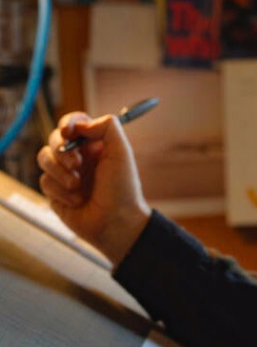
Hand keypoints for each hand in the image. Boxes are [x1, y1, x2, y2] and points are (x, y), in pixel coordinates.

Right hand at [37, 111, 151, 265]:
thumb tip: (83, 123)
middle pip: (55, 138)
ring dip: (60, 171)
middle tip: (77, 164)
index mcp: (95, 145)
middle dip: (62, 150)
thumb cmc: (122, 188)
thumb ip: (107, 128)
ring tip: (78, 185)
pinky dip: (60, 190)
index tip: (69, 131)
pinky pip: (44, 181)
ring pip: (44, 158)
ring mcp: (65, 173)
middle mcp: (79, 156)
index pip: (75, 124)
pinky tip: (77, 200)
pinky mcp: (55, 192)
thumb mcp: (121, 152)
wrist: (115, 222)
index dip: (68, 123)